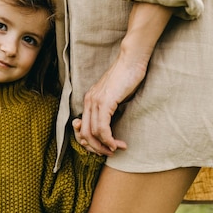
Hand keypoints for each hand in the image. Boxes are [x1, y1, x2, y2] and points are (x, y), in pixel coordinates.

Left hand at [78, 2, 171, 155]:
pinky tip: (117, 143)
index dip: (89, 142)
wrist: (131, 60)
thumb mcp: (115, 95)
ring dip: (104, 146)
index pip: (81, 128)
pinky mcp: (104, 102)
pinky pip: (102, 128)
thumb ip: (109, 108)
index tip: (103, 147)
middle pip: (84, 134)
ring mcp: (95, 102)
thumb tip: (111, 124)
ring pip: (92, 133)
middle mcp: (88, 101)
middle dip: (95, 148)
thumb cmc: (127, 77)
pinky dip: (109, 140)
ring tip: (116, 149)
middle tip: (109, 153)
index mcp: (89, 100)